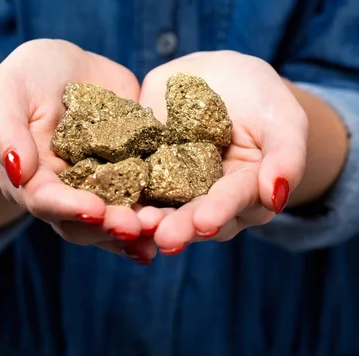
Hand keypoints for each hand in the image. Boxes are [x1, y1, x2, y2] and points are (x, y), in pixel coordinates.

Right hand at [0, 39, 157, 261]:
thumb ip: (6, 131)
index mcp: (31, 180)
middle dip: (109, 227)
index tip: (95, 209)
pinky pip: (142, 201)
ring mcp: (98, 188)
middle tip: (136, 227)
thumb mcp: (6, 94)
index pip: (45, 201)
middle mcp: (65, 193)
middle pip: (83, 222)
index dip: (69, 208)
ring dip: (137, 230)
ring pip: (114, 220)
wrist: (65, 72)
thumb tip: (18, 171)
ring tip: (161, 230)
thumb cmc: (26, 79)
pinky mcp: (128, 176)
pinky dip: (158, 214)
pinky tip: (178, 222)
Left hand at [136, 51, 307, 252]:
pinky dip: (121, 194)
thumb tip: (277, 197)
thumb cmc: (260, 99)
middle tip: (162, 237)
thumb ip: (286, 157)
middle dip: (178, 227)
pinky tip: (108, 200)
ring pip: (159, 208)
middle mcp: (206, 200)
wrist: (217, 78)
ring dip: (146, 219)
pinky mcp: (143, 173)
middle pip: (192, 216)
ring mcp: (172, 189)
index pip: (232, 203)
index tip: (205, 224)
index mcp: (243, 194)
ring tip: (135, 224)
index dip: (219, 212)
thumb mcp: (283, 120)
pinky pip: (130, 185)